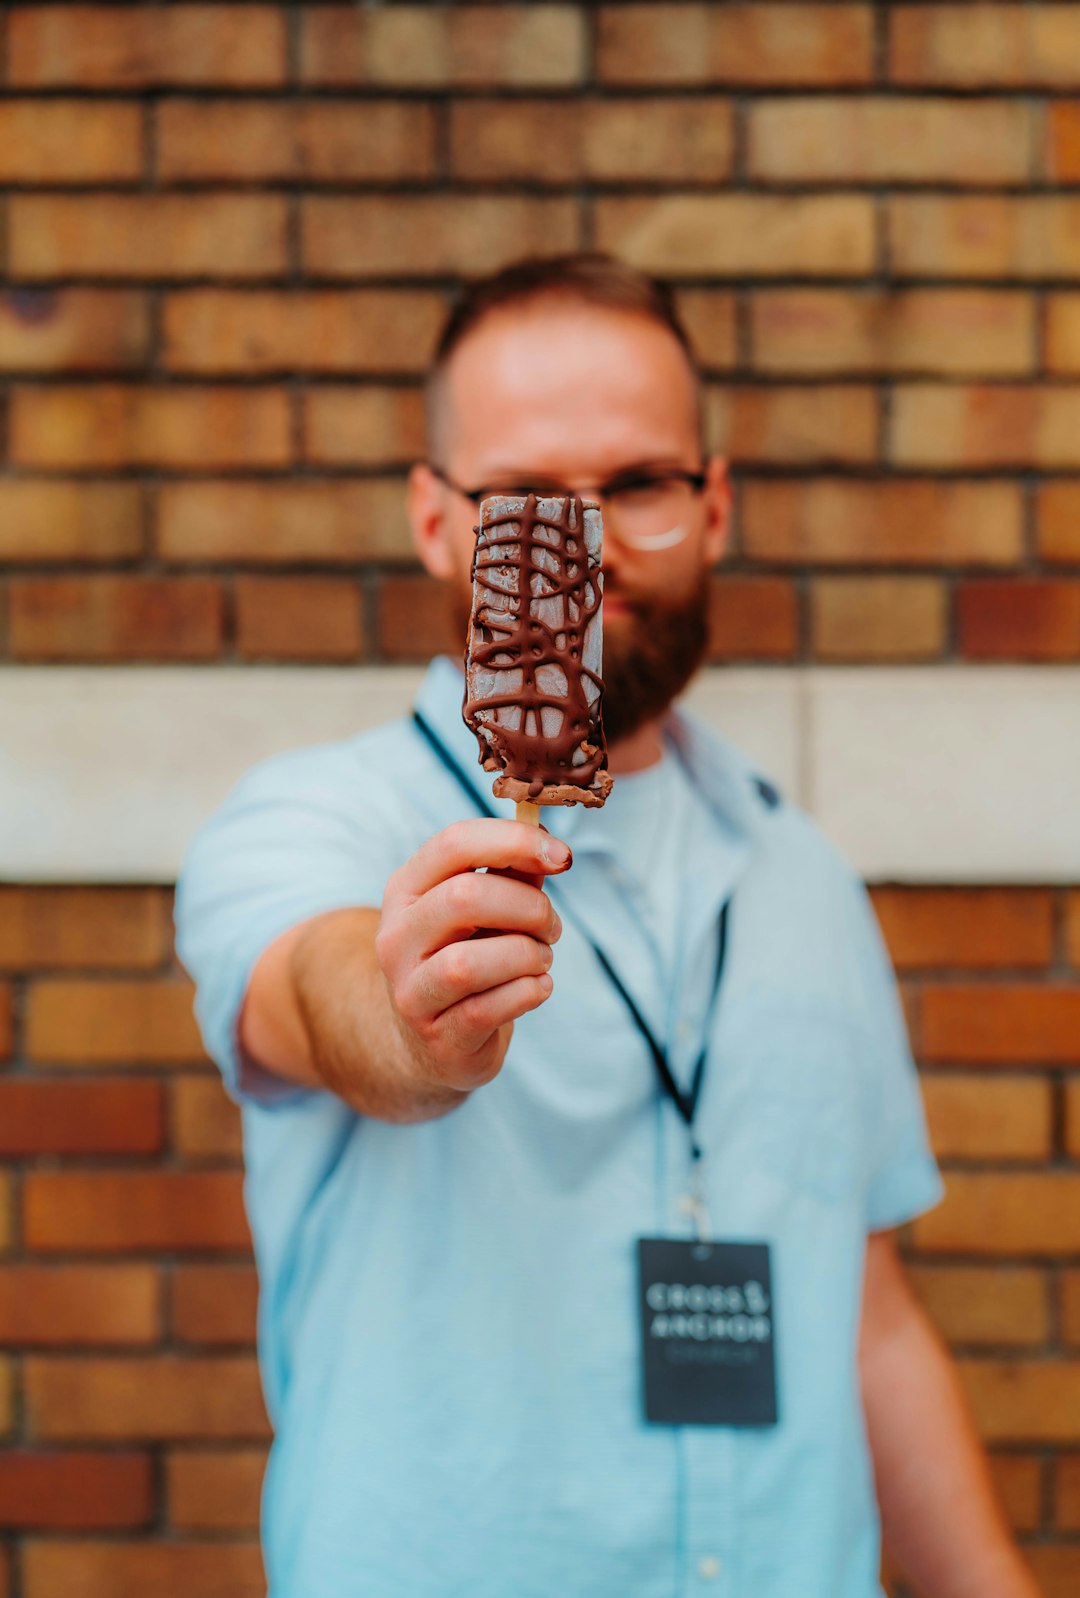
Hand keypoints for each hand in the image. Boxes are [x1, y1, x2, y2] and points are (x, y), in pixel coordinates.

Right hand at [375, 819, 569, 1094]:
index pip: (454, 843)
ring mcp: (411, 991)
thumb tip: (548, 847)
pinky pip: (487, 1010)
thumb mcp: (483, 910)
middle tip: (551, 926)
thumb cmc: (465, 957)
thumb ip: (513, 875)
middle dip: (528, 907)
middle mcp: (398, 937)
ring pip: (469, 963)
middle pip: (464, 897)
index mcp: (406, 890)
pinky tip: (537, 987)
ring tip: (541, 960)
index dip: (515, 841)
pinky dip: (527, 993)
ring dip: (527, 955)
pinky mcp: (438, 1037)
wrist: (432, 1039)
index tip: (561, 857)